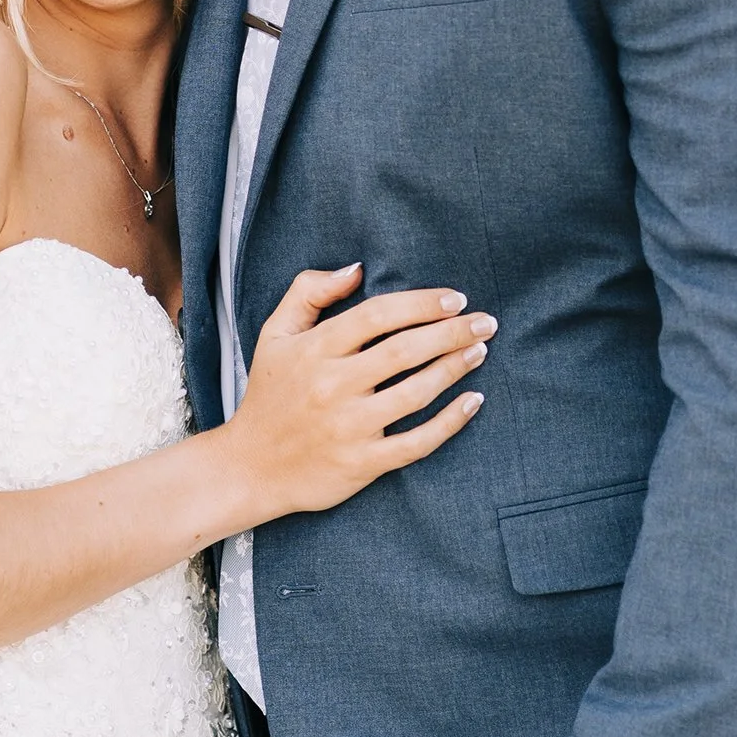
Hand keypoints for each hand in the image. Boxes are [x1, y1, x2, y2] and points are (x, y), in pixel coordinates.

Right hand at [225, 263, 490, 519]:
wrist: (250, 468)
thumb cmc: (269, 395)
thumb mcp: (275, 334)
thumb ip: (309, 292)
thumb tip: (356, 269)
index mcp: (314, 349)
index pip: (378, 315)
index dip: (421, 303)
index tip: (455, 299)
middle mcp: (332, 386)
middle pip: (405, 350)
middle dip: (452, 332)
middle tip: (486, 322)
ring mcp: (349, 426)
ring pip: (416, 392)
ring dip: (455, 368)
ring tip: (480, 351)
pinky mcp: (362, 463)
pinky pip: (417, 442)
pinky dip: (450, 422)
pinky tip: (473, 401)